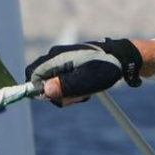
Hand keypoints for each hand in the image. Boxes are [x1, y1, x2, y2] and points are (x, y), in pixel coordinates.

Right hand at [25, 38, 142, 106]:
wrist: (121, 56)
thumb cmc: (105, 68)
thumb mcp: (87, 81)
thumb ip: (65, 86)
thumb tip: (44, 91)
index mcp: (56, 57)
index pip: (32, 75)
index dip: (38, 90)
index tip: (57, 97)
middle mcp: (55, 56)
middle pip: (41, 81)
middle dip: (55, 93)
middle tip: (76, 97)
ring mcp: (62, 59)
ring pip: (52, 83)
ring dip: (65, 92)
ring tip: (84, 91)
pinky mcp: (69, 64)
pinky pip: (61, 80)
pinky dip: (71, 87)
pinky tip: (85, 87)